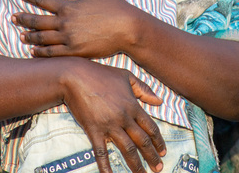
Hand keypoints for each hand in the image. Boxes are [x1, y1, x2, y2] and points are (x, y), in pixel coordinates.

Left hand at [12, 0, 144, 57]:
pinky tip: (33, 51)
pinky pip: (52, 53)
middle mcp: (65, 23)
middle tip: (13, 17)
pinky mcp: (75, 52)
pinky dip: (40, 52)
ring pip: (42, 39)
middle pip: (37, 21)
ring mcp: (69, 39)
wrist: (128, 29)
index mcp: (69, 6)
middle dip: (23, 18)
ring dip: (29, 36)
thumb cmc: (115, 5)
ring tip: (21, 35)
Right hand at [61, 58, 166, 172]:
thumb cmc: (101, 74)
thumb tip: (159, 101)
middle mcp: (124, 118)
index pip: (150, 127)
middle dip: (152, 157)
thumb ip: (144, 88)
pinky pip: (101, 152)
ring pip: (127, 149)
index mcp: (132, 105)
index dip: (158, 141)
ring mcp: (109, 125)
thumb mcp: (126, 76)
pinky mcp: (94, 130)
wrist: (75, 76)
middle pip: (142, 141)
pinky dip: (106, 166)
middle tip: (158, 169)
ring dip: (136, 165)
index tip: (163, 152)